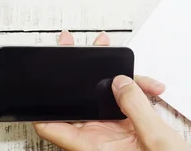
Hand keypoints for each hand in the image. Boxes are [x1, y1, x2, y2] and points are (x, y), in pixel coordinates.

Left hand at [33, 31, 190, 150]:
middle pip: (79, 102)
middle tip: (76, 49)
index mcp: (93, 147)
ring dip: (117, 78)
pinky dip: (140, 91)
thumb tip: (120, 82)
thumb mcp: (154, 138)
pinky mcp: (129, 127)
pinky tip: (153, 88)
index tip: (36, 83)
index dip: (41, 105)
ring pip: (105, 97)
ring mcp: (113, 132)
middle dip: (82, 74)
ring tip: (122, 59)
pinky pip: (127, 102)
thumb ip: (135, 107)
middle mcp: (98, 139)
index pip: (54, 126)